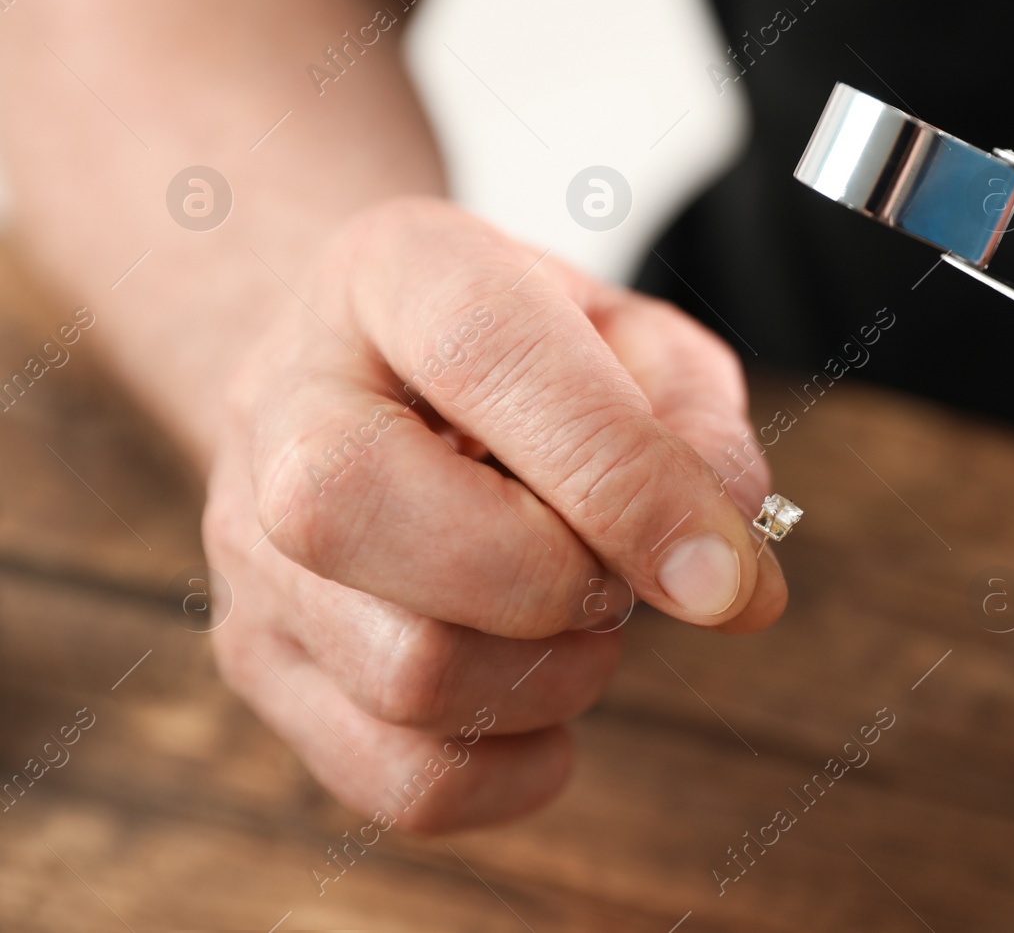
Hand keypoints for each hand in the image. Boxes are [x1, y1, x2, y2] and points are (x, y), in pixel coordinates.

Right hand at [204, 196, 784, 831]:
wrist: (370, 375)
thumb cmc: (529, 361)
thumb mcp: (633, 338)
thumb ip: (694, 426)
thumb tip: (727, 572)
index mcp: (391, 274)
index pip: (482, 356)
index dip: (620, 476)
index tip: (725, 570)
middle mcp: (282, 404)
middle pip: (355, 511)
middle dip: (551, 576)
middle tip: (618, 572)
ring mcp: (247, 546)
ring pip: (400, 670)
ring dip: (551, 675)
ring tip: (580, 616)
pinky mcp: (261, 660)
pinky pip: (401, 778)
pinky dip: (515, 768)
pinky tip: (545, 701)